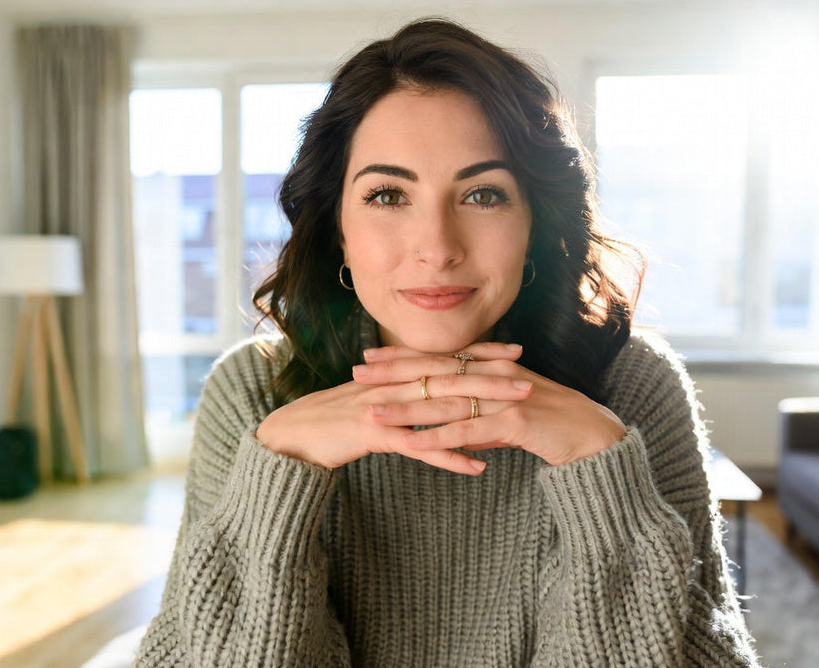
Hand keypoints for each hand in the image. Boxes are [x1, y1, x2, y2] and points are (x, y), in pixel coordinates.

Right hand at [255, 344, 529, 474]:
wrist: (288, 436)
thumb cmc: (328, 421)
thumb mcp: (367, 400)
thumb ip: (396, 393)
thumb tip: (423, 391)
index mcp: (393, 373)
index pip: (444, 358)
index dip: (480, 354)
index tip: (515, 352)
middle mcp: (393, 384)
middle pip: (451, 377)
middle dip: (493, 377)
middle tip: (530, 378)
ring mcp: (385, 408)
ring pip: (441, 407)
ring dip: (482, 411)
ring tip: (518, 416)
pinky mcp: (375, 436)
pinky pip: (420, 447)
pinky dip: (450, 457)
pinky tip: (478, 466)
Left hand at [353, 342, 626, 466]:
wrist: (594, 436)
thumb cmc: (553, 425)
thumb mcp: (511, 412)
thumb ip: (483, 414)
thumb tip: (459, 425)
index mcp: (491, 368)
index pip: (438, 358)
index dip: (402, 358)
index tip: (368, 358)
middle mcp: (493, 375)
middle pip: (434, 372)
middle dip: (393, 374)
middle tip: (356, 375)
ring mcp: (504, 396)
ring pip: (445, 401)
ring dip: (406, 407)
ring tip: (371, 412)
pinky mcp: (515, 419)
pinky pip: (468, 430)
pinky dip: (438, 438)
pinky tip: (412, 445)